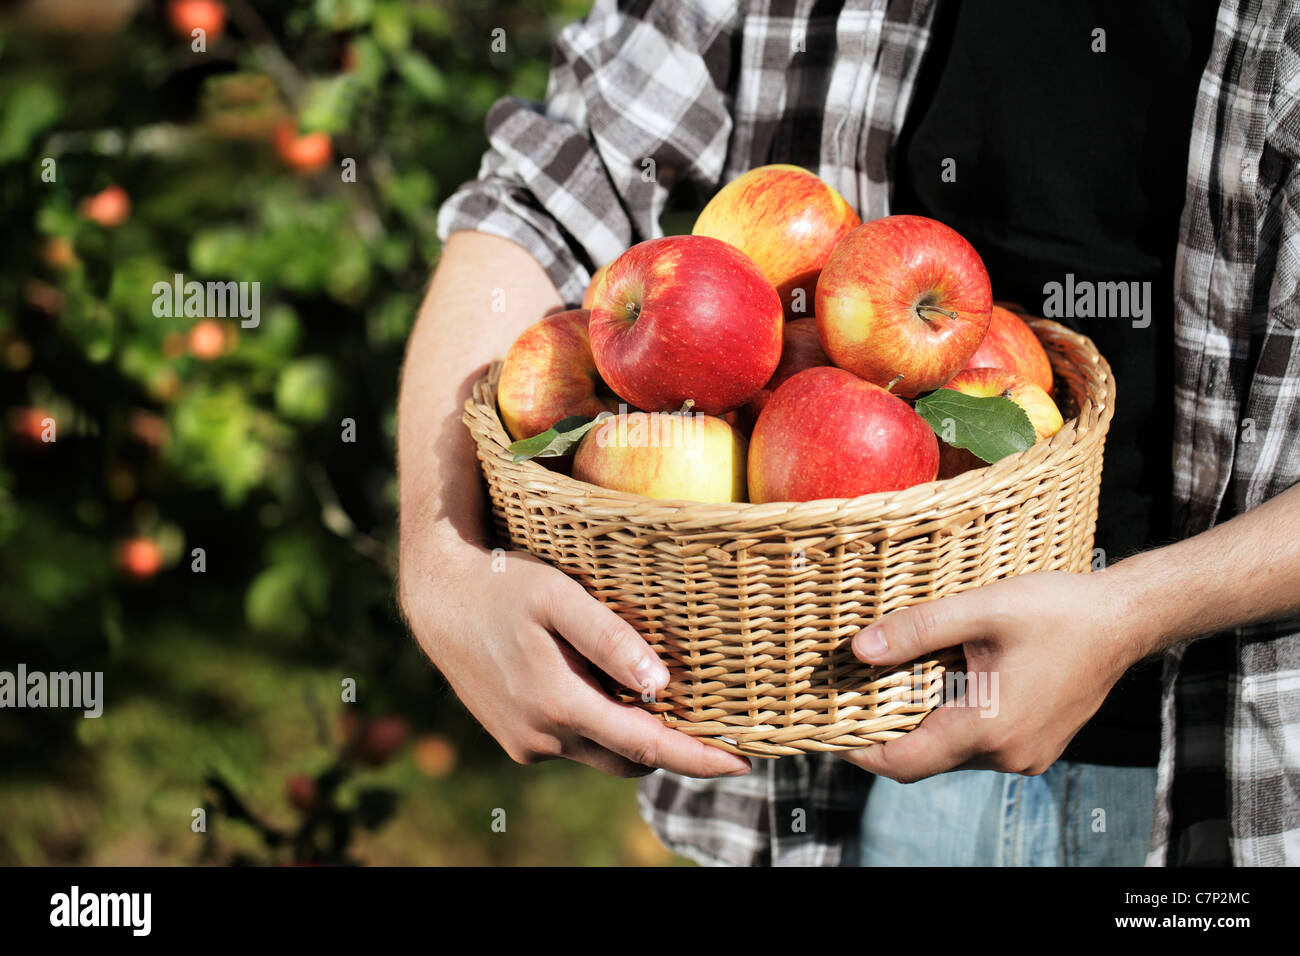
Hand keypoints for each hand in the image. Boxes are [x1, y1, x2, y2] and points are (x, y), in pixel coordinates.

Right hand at [400, 540, 751, 778]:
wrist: (437, 600)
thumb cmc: (502, 586)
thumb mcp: (559, 596)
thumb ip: (609, 638)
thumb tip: (661, 682)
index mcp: (558, 706)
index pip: (646, 746)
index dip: (698, 759)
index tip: (743, 764)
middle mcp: (542, 738)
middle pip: (629, 757)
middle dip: (671, 747)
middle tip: (711, 720)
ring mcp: (526, 744)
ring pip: (601, 751)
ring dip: (631, 733)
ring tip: (653, 691)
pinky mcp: (515, 740)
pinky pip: (574, 742)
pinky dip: (599, 723)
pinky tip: (599, 682)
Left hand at [838, 570, 1143, 781]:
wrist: (1124, 621)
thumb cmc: (1057, 611)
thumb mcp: (981, 610)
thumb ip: (917, 630)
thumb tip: (859, 649)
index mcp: (988, 728)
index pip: (904, 762)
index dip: (860, 752)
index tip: (827, 733)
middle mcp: (1008, 754)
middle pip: (926, 759)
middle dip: (888, 733)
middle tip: (853, 699)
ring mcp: (1026, 755)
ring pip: (953, 751)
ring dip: (923, 724)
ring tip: (894, 684)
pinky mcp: (1037, 745)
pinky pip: (980, 744)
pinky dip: (954, 722)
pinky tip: (945, 683)